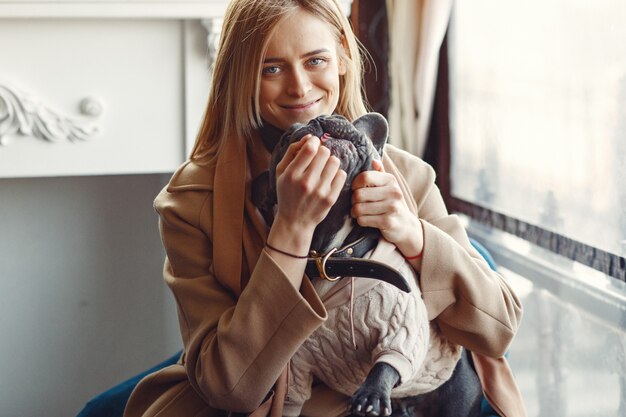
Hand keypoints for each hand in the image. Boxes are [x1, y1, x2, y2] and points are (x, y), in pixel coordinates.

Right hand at [270, 134, 346, 249]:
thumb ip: (292, 151)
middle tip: (318, 159)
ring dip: (330, 162)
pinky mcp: (331, 198)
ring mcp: (320, 191)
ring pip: (335, 162)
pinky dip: (336, 173)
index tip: (313, 144)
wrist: (294, 222)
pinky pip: (342, 174)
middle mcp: (306, 183)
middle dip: (322, 152)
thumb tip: (310, 137)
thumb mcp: (281, 172)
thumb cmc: (287, 193)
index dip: (314, 142)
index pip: (310, 148)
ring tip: (324, 168)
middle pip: (324, 152)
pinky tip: (329, 178)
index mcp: (292, 175)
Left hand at [351, 160, 422, 256]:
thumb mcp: (389, 186)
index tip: (356, 189)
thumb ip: (380, 173)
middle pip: (359, 194)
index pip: (364, 177)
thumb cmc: (392, 203)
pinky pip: (362, 220)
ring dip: (355, 212)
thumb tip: (374, 160)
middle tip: (356, 204)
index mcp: (391, 180)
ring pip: (358, 208)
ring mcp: (392, 207)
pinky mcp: (388, 222)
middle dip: (353, 201)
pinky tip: (366, 220)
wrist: (407, 225)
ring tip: (359, 212)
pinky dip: (360, 221)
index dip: (355, 184)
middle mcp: (393, 192)